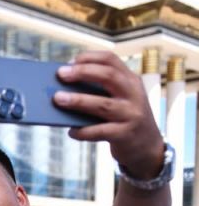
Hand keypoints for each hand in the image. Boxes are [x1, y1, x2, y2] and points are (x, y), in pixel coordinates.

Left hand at [53, 51, 163, 174]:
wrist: (148, 147)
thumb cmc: (124, 119)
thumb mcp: (121, 99)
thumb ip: (100, 91)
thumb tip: (65, 87)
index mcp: (130, 80)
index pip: (111, 60)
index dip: (89, 58)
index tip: (70, 62)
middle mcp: (133, 94)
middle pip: (108, 76)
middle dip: (82, 72)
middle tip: (61, 74)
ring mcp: (131, 114)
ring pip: (102, 104)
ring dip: (78, 100)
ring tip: (58, 99)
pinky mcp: (125, 134)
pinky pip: (99, 131)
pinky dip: (83, 131)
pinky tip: (71, 131)